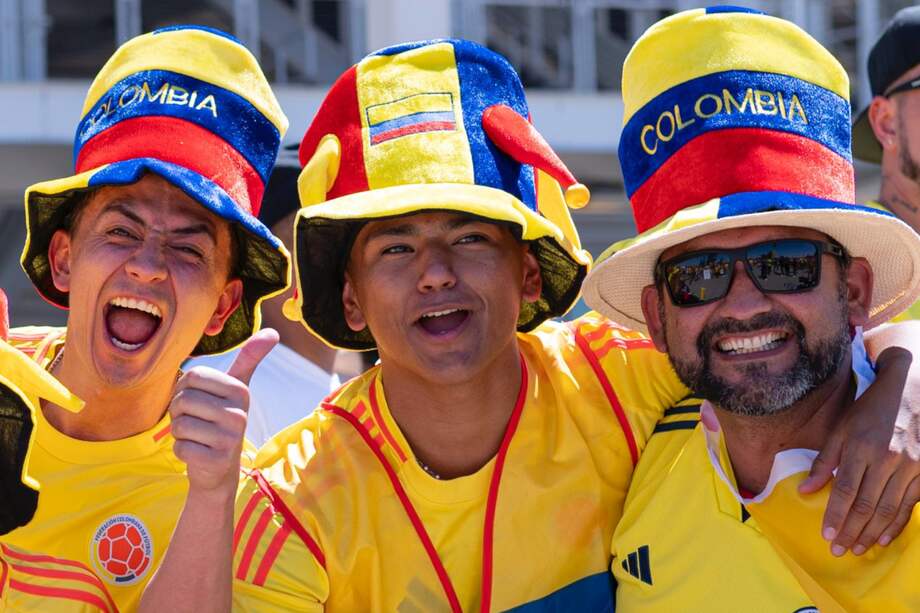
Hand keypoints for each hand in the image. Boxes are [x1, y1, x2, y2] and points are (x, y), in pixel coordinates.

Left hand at [168, 329, 278, 492]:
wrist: (219, 468)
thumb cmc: (219, 420)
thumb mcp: (236, 389)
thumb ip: (249, 359)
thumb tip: (274, 332)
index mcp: (240, 391)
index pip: (192, 376)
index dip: (184, 389)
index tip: (198, 401)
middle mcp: (240, 413)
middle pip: (183, 400)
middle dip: (179, 413)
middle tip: (196, 422)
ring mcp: (230, 439)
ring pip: (179, 424)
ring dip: (180, 433)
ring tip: (197, 437)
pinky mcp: (217, 460)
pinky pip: (180, 447)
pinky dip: (181, 451)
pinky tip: (197, 453)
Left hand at [800, 348, 919, 554]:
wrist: (913, 391)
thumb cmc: (871, 410)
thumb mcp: (842, 428)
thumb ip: (824, 461)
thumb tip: (805, 491)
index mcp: (861, 446)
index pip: (844, 490)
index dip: (835, 516)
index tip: (826, 536)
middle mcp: (887, 459)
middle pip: (866, 505)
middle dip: (851, 531)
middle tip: (838, 551)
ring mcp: (910, 467)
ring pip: (888, 510)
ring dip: (871, 534)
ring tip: (857, 549)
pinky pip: (909, 505)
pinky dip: (896, 525)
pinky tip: (883, 539)